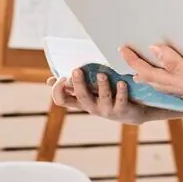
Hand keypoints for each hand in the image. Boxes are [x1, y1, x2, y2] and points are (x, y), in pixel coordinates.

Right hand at [50, 70, 175, 124]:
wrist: (134, 111)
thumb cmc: (107, 97)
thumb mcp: (89, 92)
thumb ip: (72, 86)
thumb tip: (48, 81)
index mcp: (82, 101)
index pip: (62, 100)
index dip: (58, 91)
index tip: (61, 78)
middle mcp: (92, 107)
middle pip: (81, 97)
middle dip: (79, 84)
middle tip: (76, 70)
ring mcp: (107, 110)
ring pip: (103, 98)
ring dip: (102, 85)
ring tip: (102, 74)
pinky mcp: (123, 110)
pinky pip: (121, 101)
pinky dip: (121, 91)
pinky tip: (121, 82)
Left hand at [120, 45, 182, 119]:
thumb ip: (177, 64)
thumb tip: (154, 50)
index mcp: (177, 83)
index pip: (147, 71)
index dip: (132, 60)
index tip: (121, 47)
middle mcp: (180, 87)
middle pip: (151, 77)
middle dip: (135, 67)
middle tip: (124, 55)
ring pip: (162, 80)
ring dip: (148, 72)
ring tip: (140, 63)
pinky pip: (176, 79)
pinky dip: (166, 72)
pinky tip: (169, 69)